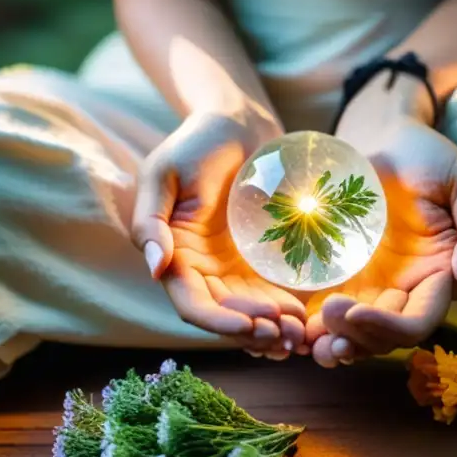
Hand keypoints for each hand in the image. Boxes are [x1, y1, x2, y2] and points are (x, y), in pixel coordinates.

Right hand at [133, 107, 306, 358]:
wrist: (237, 122)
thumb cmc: (196, 142)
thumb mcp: (163, 174)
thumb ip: (151, 221)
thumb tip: (155, 268)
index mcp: (173, 255)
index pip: (193, 303)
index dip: (219, 322)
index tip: (252, 325)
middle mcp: (201, 268)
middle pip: (226, 315)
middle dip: (254, 331)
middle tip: (288, 335)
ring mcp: (232, 265)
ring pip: (250, 311)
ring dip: (272, 330)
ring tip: (300, 334)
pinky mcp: (260, 258)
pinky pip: (271, 291)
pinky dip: (285, 310)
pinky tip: (305, 319)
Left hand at [305, 76, 456, 366]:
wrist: (385, 135)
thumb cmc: (429, 155)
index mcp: (438, 274)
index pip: (419, 320)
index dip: (389, 327)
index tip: (353, 311)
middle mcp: (405, 287)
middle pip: (384, 335)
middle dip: (355, 340)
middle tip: (323, 327)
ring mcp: (371, 283)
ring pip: (355, 332)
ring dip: (334, 343)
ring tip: (305, 340)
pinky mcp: (341, 273)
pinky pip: (328, 308)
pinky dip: (314, 324)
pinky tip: (293, 327)